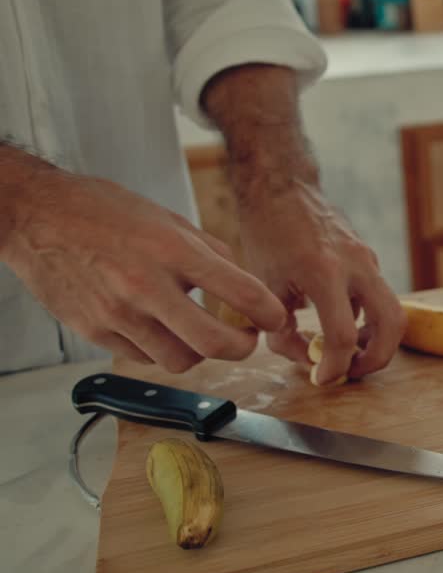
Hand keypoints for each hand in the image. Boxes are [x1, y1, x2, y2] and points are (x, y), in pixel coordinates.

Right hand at [0, 165, 286, 371]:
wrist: (38, 216)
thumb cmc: (103, 211)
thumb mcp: (168, 219)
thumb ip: (209, 253)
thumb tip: (243, 286)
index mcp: (172, 251)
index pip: (241, 292)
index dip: (269, 312)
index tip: (275, 316)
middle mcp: (146, 286)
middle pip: (214, 343)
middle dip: (243, 348)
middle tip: (246, 339)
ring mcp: (118, 314)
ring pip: (180, 361)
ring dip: (201, 353)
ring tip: (201, 333)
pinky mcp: (96, 331)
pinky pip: (144, 358)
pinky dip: (162, 350)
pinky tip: (162, 329)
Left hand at [235, 182, 405, 384]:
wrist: (282, 189)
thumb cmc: (267, 233)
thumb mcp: (265, 286)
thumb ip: (282, 329)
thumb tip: (306, 359)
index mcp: (324, 271)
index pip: (341, 335)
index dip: (334, 366)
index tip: (321, 378)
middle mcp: (356, 264)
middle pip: (392, 324)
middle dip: (377, 358)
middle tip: (353, 373)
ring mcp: (368, 259)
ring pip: (393, 311)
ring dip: (376, 340)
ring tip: (348, 353)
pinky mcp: (370, 257)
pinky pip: (378, 296)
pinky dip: (367, 319)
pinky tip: (340, 322)